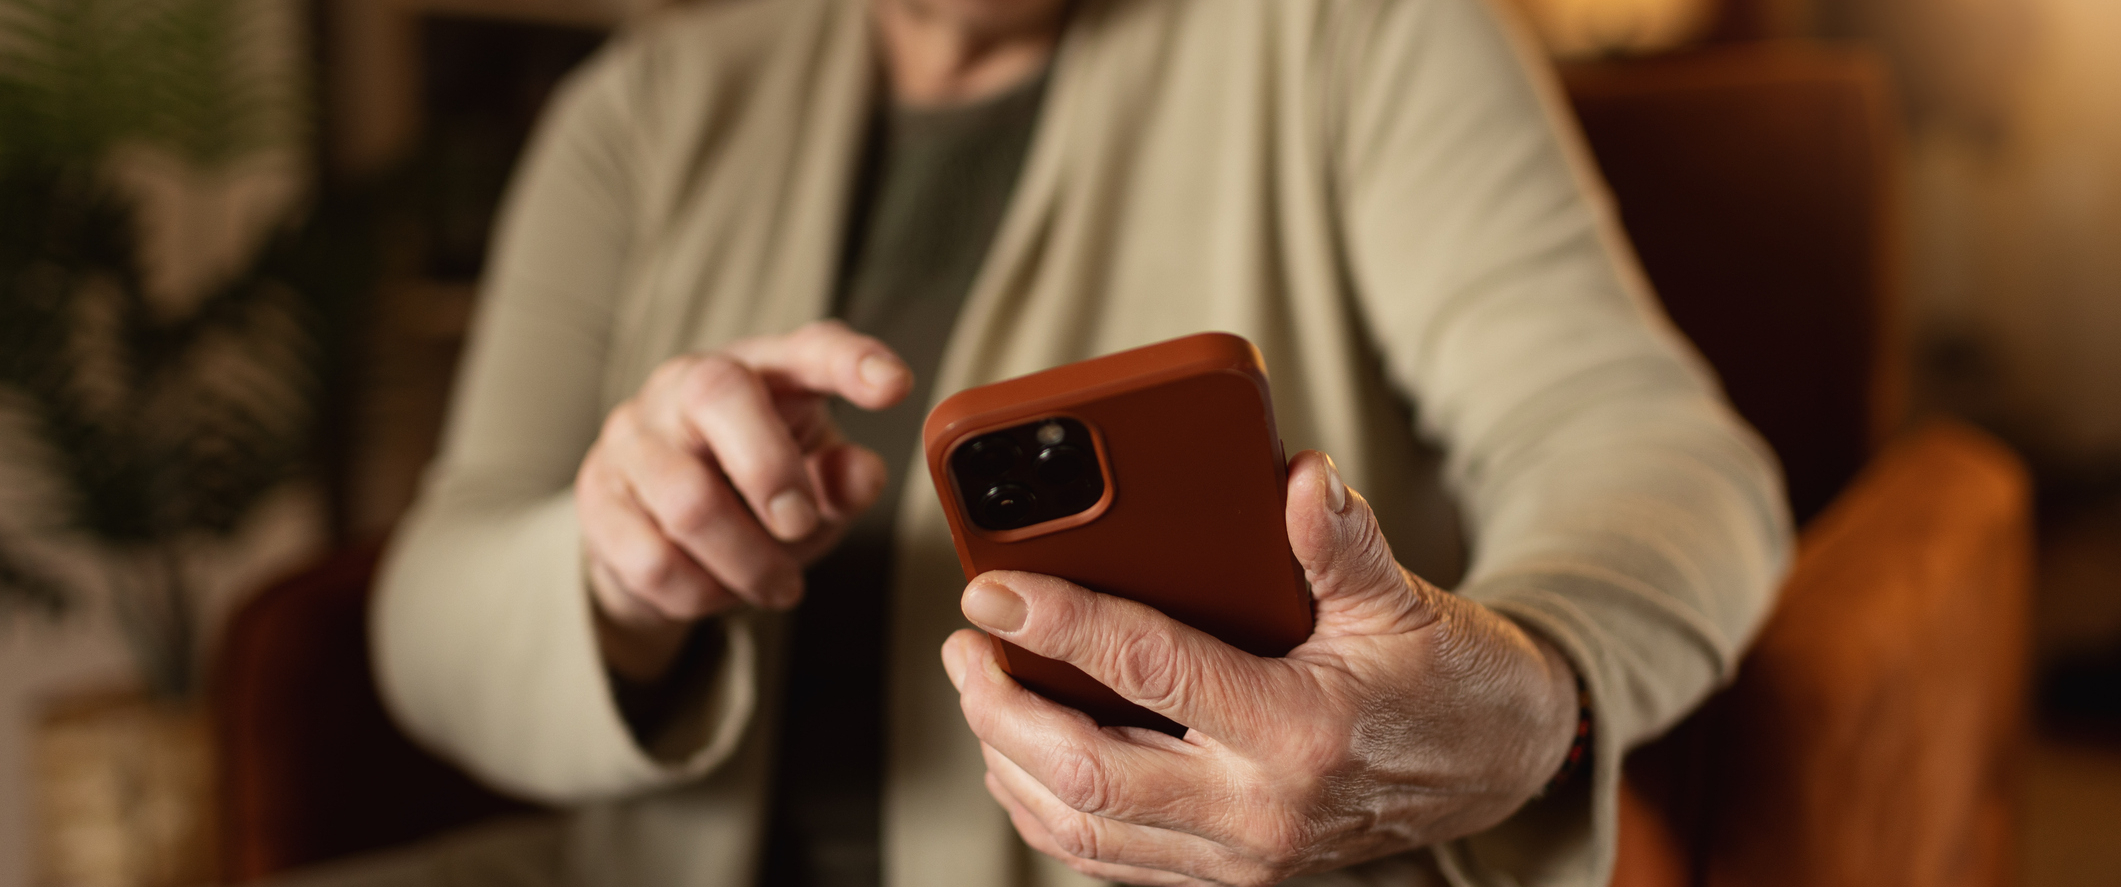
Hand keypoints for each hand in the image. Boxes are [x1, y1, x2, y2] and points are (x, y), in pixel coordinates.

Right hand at [577, 320, 911, 681]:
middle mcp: (684, 385)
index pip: (808, 347)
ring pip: (687, 499)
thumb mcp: (814, 486)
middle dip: (770, 470)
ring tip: (778, 585)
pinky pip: (650, 558)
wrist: (661, 532)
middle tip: (800, 525)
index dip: (851, 362)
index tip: (895, 385)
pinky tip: (720, 591)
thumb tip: (863, 475)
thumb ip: (842, 480)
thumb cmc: (755, 495)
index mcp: (759, 370)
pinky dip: (700, 593)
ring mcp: (632, 436)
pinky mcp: (597, 496)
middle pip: (718, 394)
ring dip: (747, 562)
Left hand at [940, 451, 1580, 885]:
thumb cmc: (1447, 676)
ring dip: (1010, 762)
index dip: (1057, 624)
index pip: (1148, 670)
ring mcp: (1242, 858)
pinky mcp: (1229, 876)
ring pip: (1084, 830)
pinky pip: (1111, 859)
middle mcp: (1262, 812)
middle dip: (1002, 708)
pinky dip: (1050, 810)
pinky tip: (1024, 755)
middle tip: (967, 643)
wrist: (1498, 767)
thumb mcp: (1404, 602)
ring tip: (981, 689)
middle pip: (1087, 774)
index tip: (991, 588)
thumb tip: (1300, 475)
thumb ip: (1341, 542)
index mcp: (1300, 733)